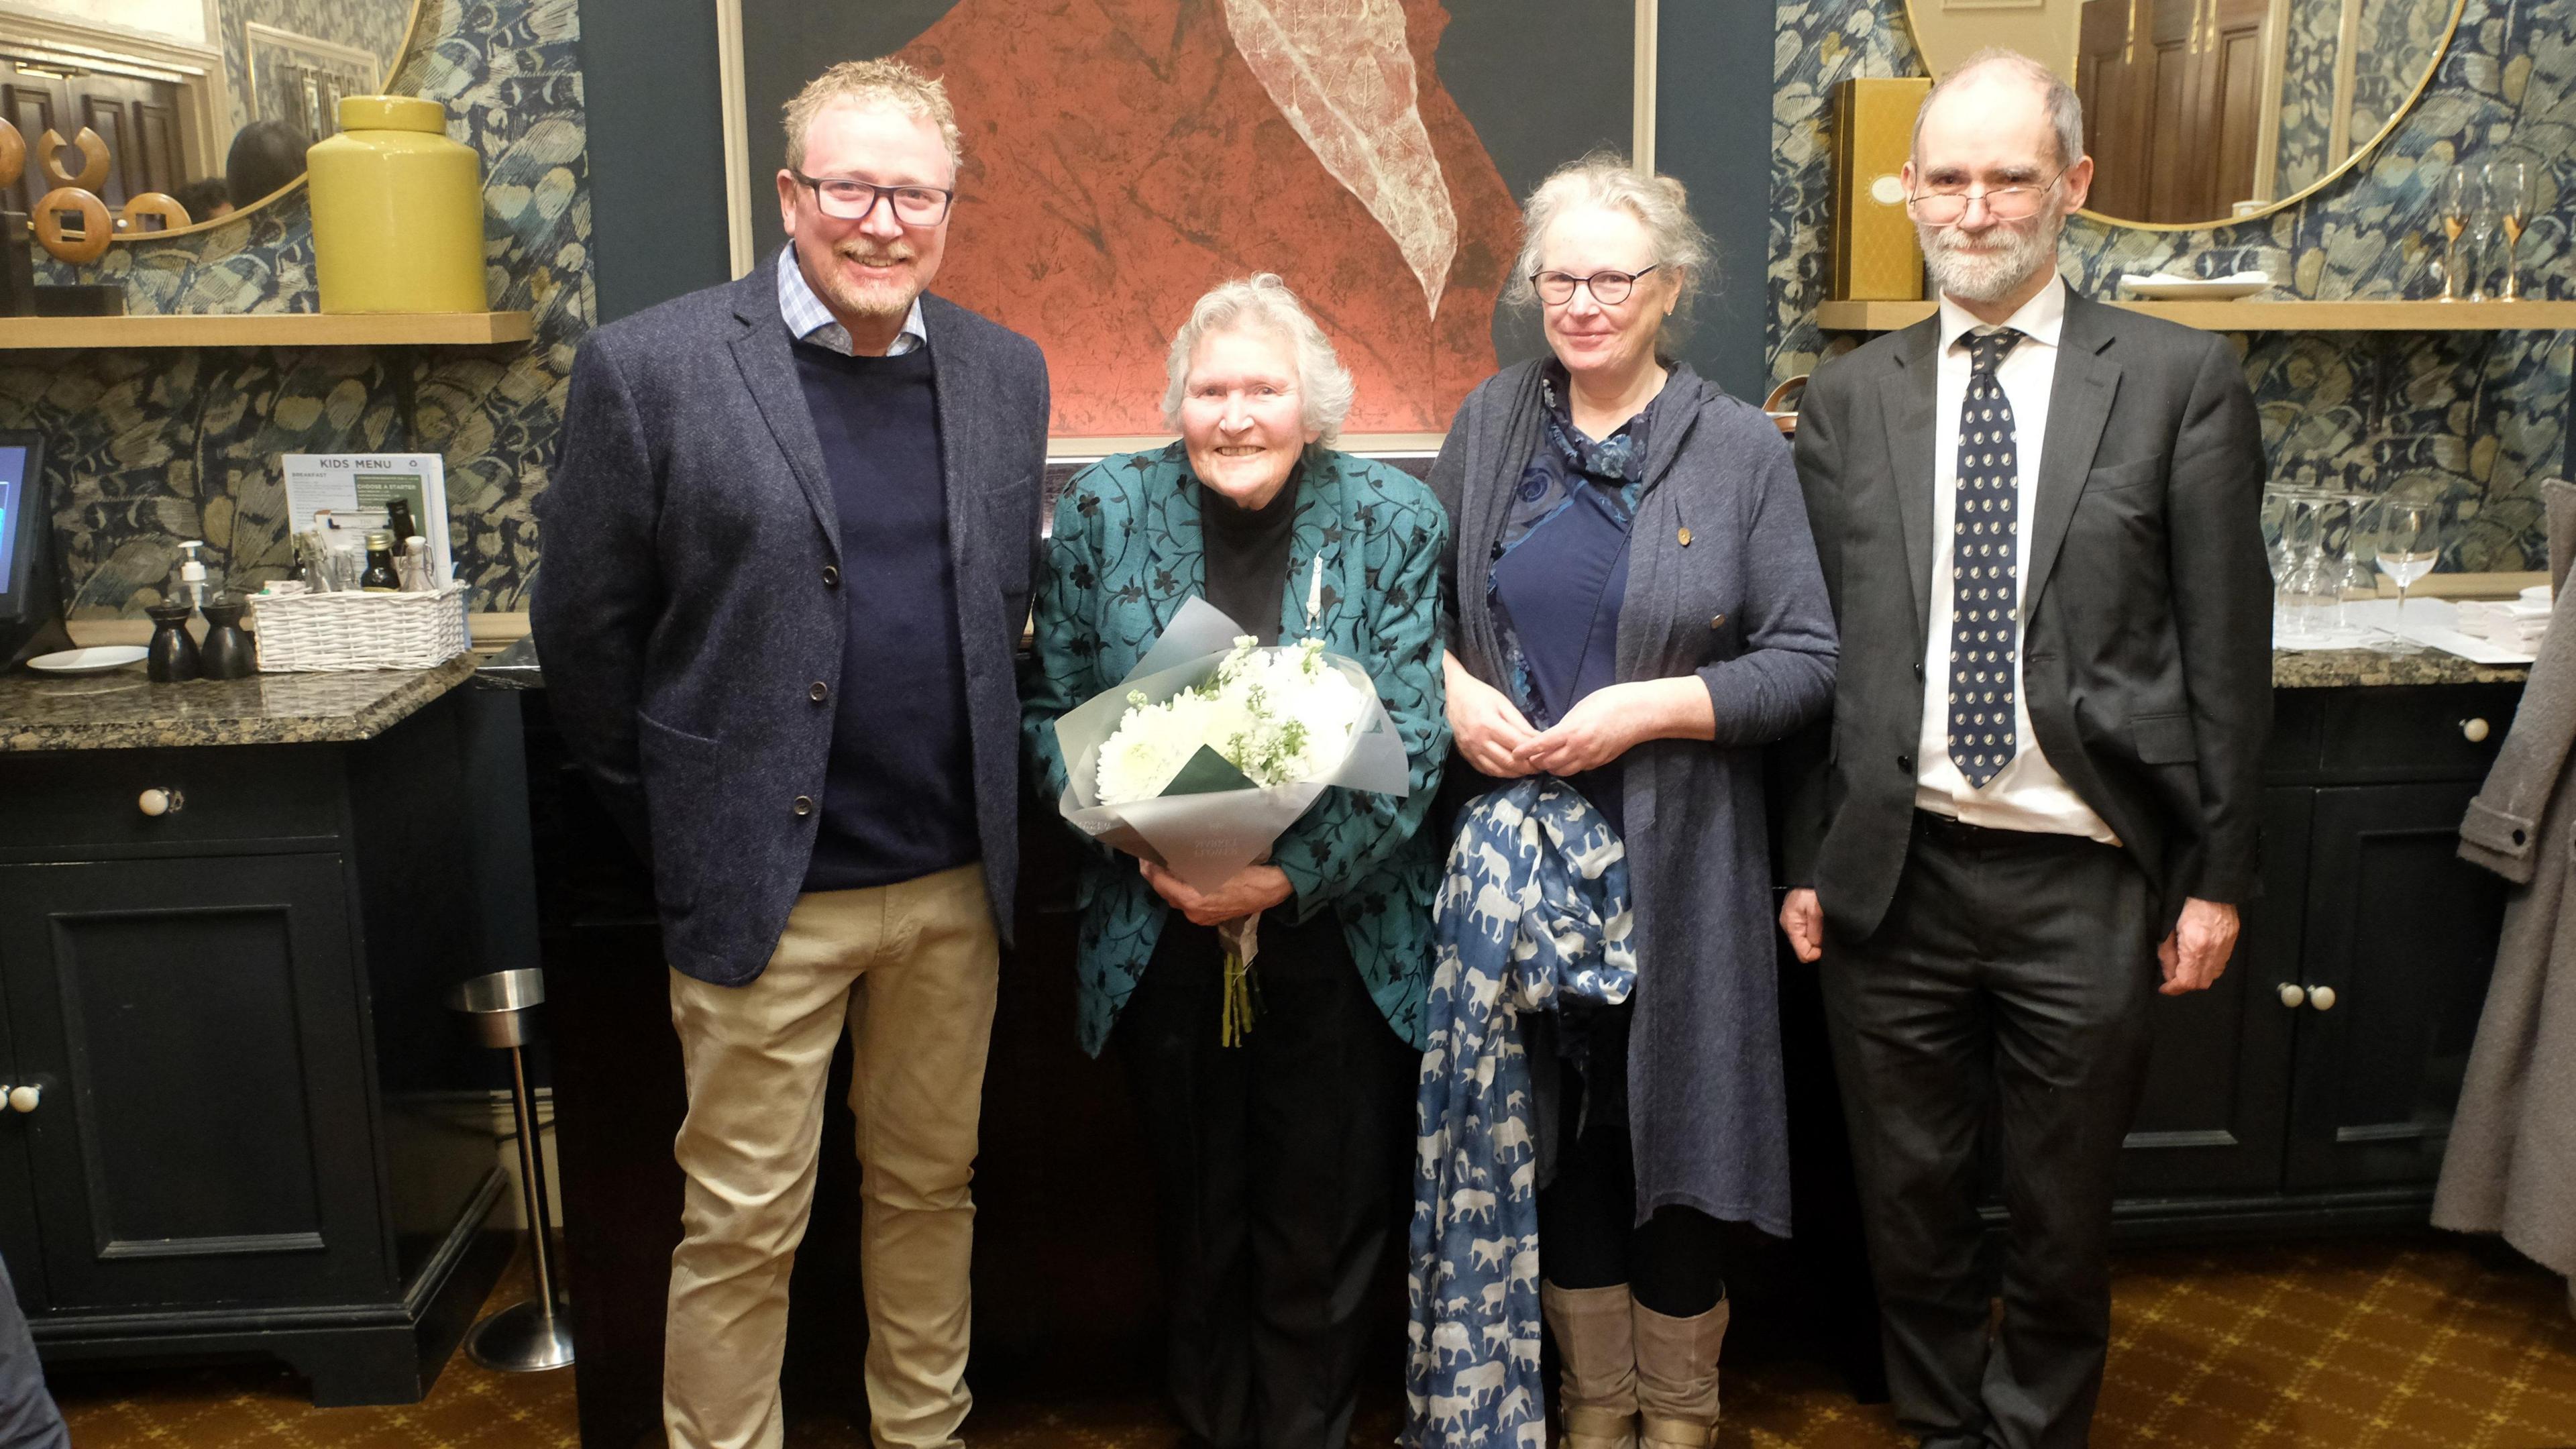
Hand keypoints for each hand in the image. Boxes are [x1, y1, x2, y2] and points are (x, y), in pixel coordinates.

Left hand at [1140, 861, 1293, 926]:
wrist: (1269, 890)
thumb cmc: (1245, 873)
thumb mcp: (1215, 864)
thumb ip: (1190, 865)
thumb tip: (1169, 857)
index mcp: (1193, 899)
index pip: (1161, 884)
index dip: (1150, 870)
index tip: (1144, 857)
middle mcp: (1193, 913)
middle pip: (1166, 894)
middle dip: (1157, 877)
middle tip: (1151, 860)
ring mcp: (1201, 918)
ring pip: (1176, 900)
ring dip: (1169, 885)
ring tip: (1165, 868)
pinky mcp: (1209, 919)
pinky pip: (1188, 904)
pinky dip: (1182, 892)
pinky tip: (1184, 880)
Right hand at [1446, 655, 1538, 777]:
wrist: (1452, 695)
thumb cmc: (1480, 695)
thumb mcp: (1503, 703)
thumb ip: (1520, 723)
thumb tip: (1538, 739)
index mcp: (1489, 724)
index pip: (1517, 744)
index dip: (1533, 751)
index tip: (1545, 753)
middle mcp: (1478, 741)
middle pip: (1508, 762)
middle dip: (1527, 766)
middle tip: (1540, 765)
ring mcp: (1471, 751)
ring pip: (1498, 770)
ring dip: (1516, 772)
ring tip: (1528, 768)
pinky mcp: (1466, 756)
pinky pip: (1486, 770)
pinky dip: (1501, 772)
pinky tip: (1511, 769)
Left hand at [1515, 683, 1651, 774]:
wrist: (1642, 712)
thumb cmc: (1611, 701)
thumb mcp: (1581, 707)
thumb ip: (1566, 723)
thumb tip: (1554, 734)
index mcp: (1572, 732)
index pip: (1541, 746)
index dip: (1525, 751)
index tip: (1514, 754)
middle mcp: (1580, 749)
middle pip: (1549, 764)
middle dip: (1536, 761)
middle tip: (1527, 757)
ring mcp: (1592, 758)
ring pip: (1564, 771)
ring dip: (1552, 766)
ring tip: (1544, 759)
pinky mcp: (1601, 762)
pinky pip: (1579, 768)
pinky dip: (1568, 765)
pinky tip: (1566, 757)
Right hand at [1780, 888, 1824, 963]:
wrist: (1812, 874)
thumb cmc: (1812, 890)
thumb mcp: (1816, 910)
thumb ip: (1816, 931)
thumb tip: (1817, 947)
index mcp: (1791, 926)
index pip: (1803, 954)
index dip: (1816, 953)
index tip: (1827, 945)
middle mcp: (1789, 926)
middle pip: (1803, 947)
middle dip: (1817, 944)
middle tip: (1827, 932)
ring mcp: (1793, 921)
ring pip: (1806, 940)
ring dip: (1817, 937)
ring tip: (1824, 925)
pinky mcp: (1798, 916)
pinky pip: (1807, 931)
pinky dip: (1815, 930)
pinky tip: (1820, 921)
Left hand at [2157, 897, 2238, 994]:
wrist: (2211, 889)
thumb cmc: (2184, 905)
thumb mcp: (2168, 930)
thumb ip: (2167, 955)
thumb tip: (2168, 976)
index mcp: (2196, 948)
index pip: (2187, 981)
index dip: (2174, 989)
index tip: (2164, 988)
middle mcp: (2214, 952)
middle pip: (2201, 983)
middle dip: (2185, 984)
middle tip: (2172, 979)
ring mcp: (2226, 947)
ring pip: (2212, 976)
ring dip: (2197, 977)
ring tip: (2185, 968)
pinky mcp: (2232, 942)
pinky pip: (2221, 964)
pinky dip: (2208, 968)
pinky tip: (2199, 959)